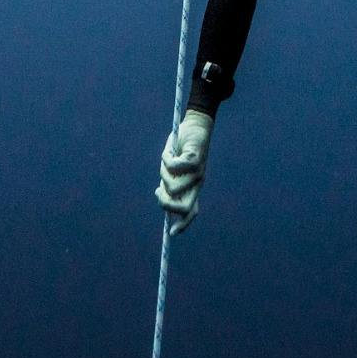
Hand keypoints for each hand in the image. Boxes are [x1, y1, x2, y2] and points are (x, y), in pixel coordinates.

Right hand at [155, 108, 212, 234]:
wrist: (197, 125)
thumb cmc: (184, 147)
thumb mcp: (176, 168)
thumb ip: (170, 182)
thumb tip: (162, 196)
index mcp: (194, 186)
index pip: (191, 211)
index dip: (183, 225)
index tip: (172, 232)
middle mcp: (198, 182)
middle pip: (183, 207)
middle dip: (165, 204)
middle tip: (158, 190)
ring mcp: (198, 173)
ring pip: (173, 186)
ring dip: (163, 175)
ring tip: (166, 161)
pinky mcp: (195, 160)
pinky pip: (173, 167)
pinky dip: (165, 158)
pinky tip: (169, 151)